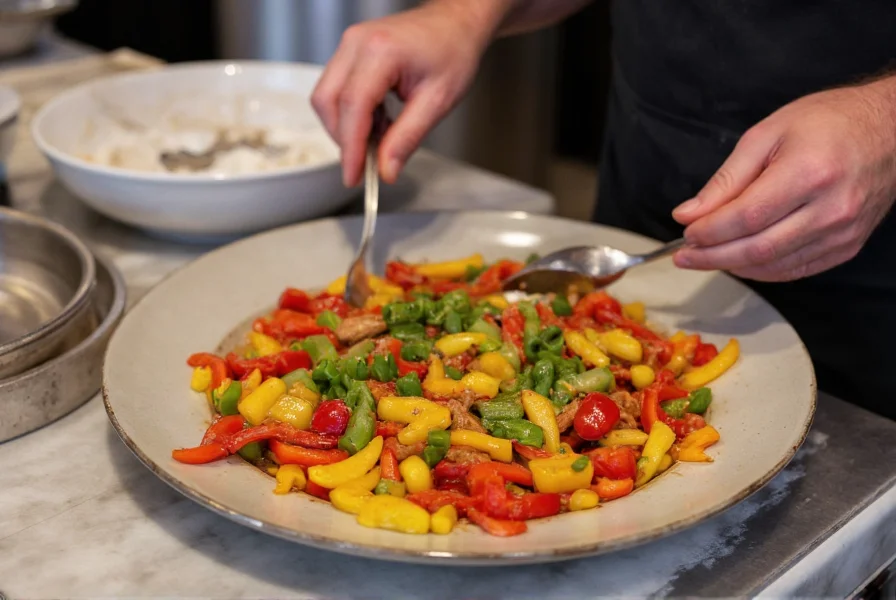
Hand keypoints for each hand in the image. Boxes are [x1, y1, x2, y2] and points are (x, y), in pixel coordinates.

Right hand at [312, 2, 507, 186]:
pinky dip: (351, 113)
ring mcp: (350, 44)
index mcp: (381, 51)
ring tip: (381, 136)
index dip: (350, 147)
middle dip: (344, 139)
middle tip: (366, 164)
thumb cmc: (453, 51)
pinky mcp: (349, 51)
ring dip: (347, 126)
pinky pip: (336, 88)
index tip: (354, 175)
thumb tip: (385, 170)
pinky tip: (377, 120)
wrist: (455, 23)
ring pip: (326, 96)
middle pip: (328, 102)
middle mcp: (357, 42)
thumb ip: (407, 138)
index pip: (353, 107)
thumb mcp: (437, 102)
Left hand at [672, 78, 895, 280]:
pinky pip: (795, 270)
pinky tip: (739, 260)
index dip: (710, 232)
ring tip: (707, 256)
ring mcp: (842, 233)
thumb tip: (689, 213)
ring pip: (774, 266)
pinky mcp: (847, 246)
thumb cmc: (829, 123)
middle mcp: (830, 209)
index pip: (746, 218)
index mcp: (808, 173)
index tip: (686, 232)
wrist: (891, 130)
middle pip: (758, 249)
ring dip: (733, 266)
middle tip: (685, 255)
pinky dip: (761, 270)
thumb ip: (726, 178)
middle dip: (712, 256)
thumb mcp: (768, 134)